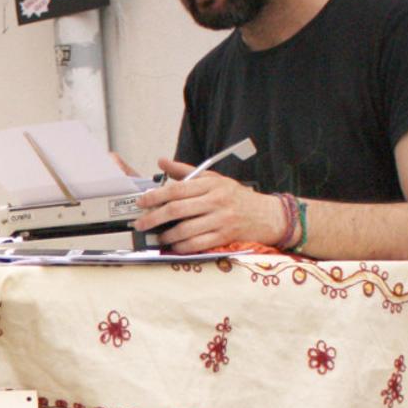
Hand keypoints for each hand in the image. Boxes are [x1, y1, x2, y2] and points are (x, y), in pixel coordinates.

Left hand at [133, 157, 287, 252]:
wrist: (267, 215)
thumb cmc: (236, 196)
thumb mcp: (214, 179)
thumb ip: (186, 171)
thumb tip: (162, 161)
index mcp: (211, 184)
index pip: (177, 189)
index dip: (155, 196)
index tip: (141, 202)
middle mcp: (216, 201)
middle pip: (177, 210)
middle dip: (154, 218)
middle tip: (140, 224)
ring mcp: (221, 220)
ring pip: (185, 230)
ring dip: (166, 235)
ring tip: (157, 236)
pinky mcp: (224, 237)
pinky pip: (197, 244)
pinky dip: (182, 246)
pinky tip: (174, 245)